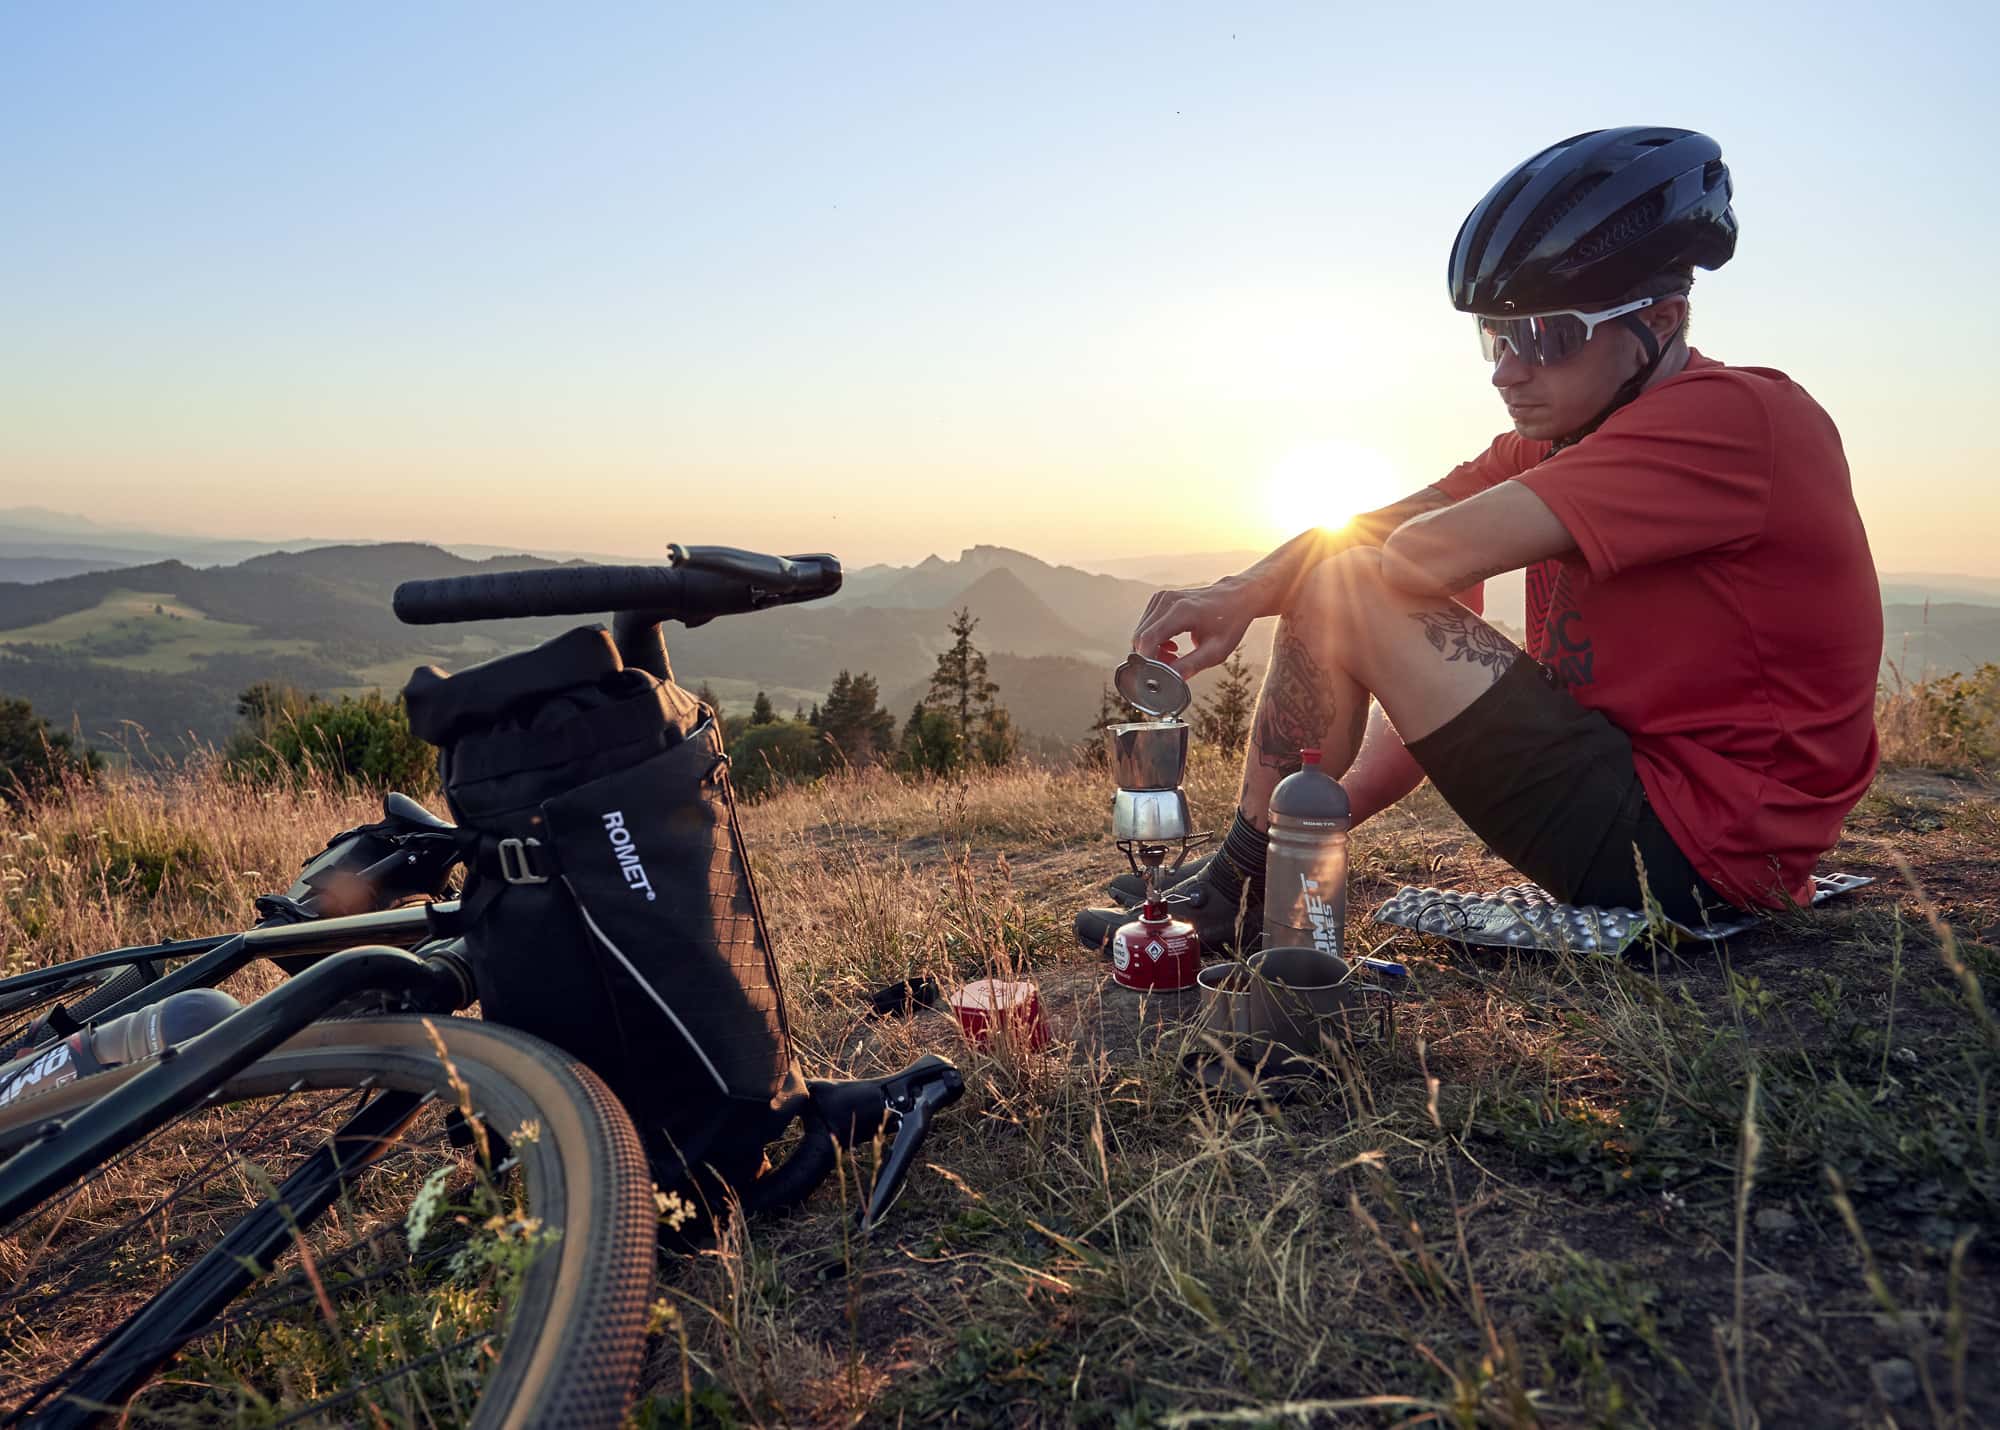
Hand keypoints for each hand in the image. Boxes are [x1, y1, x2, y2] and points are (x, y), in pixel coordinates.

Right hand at [1132, 581, 1255, 679]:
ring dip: (1152, 651)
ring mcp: (1162, 598)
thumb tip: (1170, 680)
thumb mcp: (1216, 650)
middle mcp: (1168, 600)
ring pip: (1141, 633)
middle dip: (1150, 658)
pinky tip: (1170, 647)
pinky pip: (1145, 626)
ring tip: (1174, 657)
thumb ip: (1191, 665)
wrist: (1235, 598)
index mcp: (1182, 610)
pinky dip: (1153, 641)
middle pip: (1141, 637)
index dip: (1146, 661)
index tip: (1153, 677)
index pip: (1149, 639)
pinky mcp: (1159, 600)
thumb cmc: (1229, 623)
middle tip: (1170, 668)